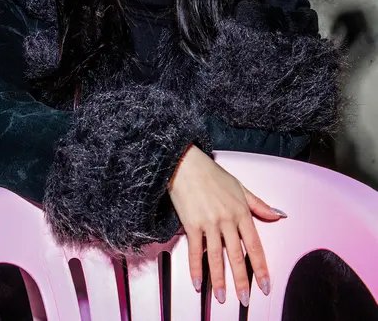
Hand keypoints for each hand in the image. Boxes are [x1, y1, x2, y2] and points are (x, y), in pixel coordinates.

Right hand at [167, 145, 286, 306]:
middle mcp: (227, 219)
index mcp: (241, 211)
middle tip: (245, 299)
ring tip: (222, 297)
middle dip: (242, 281)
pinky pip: (195, 250)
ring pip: (216, 257)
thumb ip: (258, 204)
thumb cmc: (211, 173)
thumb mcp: (239, 186)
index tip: (264, 284)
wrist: (186, 164)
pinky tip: (198, 282)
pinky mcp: (191, 223)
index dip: (261, 268)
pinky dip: (196, 268)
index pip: (255, 245)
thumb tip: (278, 215)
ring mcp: (209, 222)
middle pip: (237, 256)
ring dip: (219, 280)